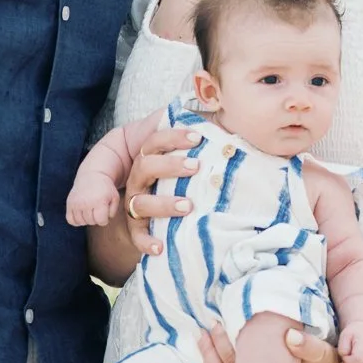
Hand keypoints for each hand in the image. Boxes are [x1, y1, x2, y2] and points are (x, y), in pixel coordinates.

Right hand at [66, 178, 119, 227]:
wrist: (91, 176)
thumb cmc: (105, 189)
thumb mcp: (114, 197)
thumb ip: (113, 211)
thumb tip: (104, 220)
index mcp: (99, 200)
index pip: (101, 221)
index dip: (104, 220)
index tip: (104, 213)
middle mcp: (86, 202)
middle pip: (91, 222)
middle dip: (96, 219)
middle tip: (97, 211)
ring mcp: (76, 203)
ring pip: (81, 222)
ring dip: (86, 220)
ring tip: (90, 212)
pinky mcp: (69, 203)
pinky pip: (70, 220)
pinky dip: (76, 220)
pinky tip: (81, 214)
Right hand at [120, 125, 203, 255]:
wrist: (155, 209)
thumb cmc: (181, 177)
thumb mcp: (189, 155)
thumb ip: (203, 135)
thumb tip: (226, 114)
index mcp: (149, 158)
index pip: (154, 141)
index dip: (174, 137)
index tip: (198, 138)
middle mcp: (139, 180)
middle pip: (145, 167)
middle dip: (170, 165)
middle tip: (195, 166)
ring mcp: (136, 204)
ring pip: (141, 202)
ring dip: (164, 203)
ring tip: (189, 205)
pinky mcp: (137, 229)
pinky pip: (137, 236)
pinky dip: (147, 242)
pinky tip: (161, 247)